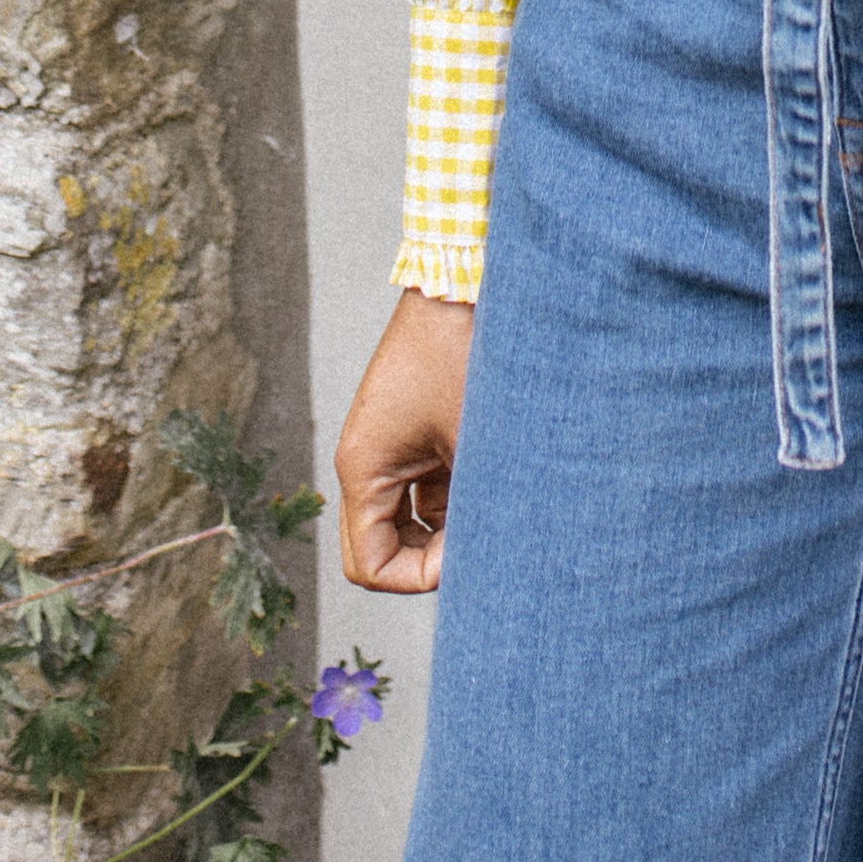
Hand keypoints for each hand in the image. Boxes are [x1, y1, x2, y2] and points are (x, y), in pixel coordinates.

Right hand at [335, 290, 474, 594]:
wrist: (461, 283)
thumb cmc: (465, 354)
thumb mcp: (474, 442)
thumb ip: (474, 508)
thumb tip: (493, 561)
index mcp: (364, 468)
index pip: (370, 565)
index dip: (417, 578)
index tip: (467, 558)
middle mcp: (367, 462)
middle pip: (382, 548)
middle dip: (429, 560)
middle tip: (482, 548)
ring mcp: (390, 447)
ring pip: (407, 522)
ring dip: (446, 530)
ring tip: (496, 514)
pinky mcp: (415, 432)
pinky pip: (425, 490)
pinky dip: (457, 501)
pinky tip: (498, 488)